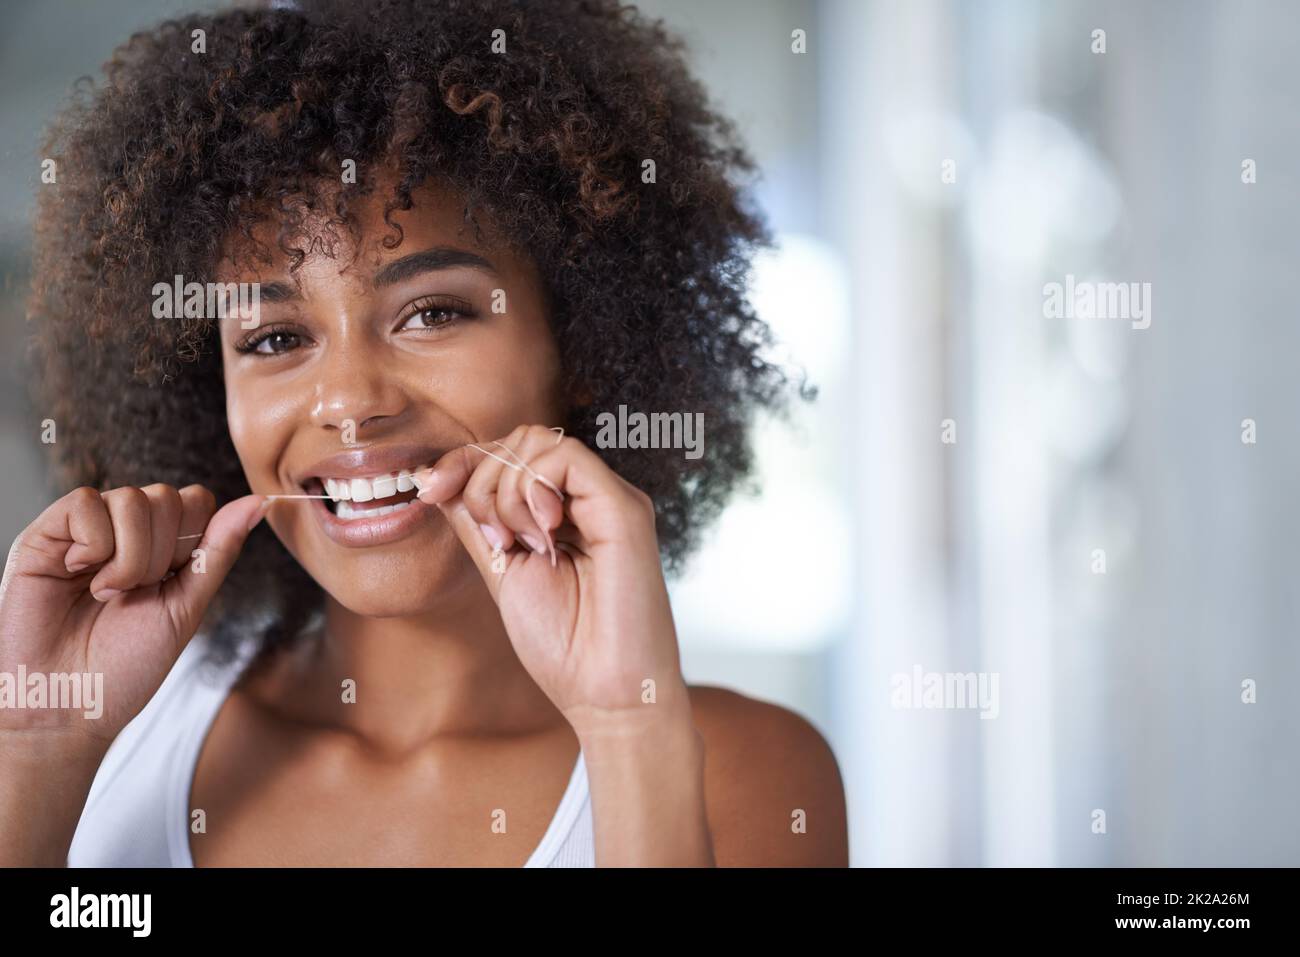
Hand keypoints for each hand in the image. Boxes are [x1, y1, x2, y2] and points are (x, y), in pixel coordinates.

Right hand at [0, 485, 264, 745]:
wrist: (69, 704)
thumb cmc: (127, 664)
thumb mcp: (187, 606)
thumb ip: (220, 550)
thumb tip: (260, 501)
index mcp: (162, 546)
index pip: (196, 500)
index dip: (193, 539)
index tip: (170, 583)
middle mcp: (124, 531)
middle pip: (167, 497)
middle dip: (162, 555)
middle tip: (133, 594)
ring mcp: (85, 529)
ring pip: (131, 498)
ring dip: (130, 556)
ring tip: (107, 593)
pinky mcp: (45, 534)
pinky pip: (85, 502)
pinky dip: (93, 544)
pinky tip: (78, 575)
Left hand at [414, 425, 687, 733]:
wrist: (604, 695)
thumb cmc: (564, 646)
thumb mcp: (502, 570)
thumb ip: (477, 522)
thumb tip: (437, 479)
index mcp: (566, 511)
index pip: (511, 453)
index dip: (463, 462)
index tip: (428, 490)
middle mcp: (592, 498)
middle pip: (521, 438)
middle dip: (481, 478)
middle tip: (493, 539)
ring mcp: (611, 499)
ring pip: (538, 441)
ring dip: (504, 490)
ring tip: (519, 544)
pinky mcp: (624, 508)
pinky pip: (566, 458)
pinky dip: (533, 489)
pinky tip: (540, 534)